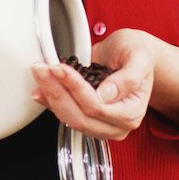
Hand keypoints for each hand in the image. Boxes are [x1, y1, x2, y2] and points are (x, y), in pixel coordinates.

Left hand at [29, 29, 160, 140]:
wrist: (130, 54)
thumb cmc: (137, 54)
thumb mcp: (139, 57)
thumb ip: (129, 77)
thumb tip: (107, 94)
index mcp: (131, 112)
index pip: (98, 107)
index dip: (76, 89)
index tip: (62, 69)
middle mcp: (115, 124)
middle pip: (79, 117)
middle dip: (57, 92)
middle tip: (43, 68)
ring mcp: (100, 125)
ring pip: (69, 118)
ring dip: (50, 96)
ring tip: (39, 72)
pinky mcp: (86, 118)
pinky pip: (65, 115)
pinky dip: (49, 101)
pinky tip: (39, 88)